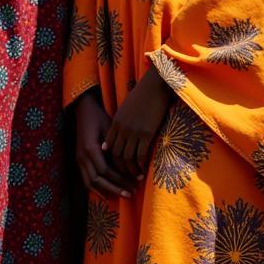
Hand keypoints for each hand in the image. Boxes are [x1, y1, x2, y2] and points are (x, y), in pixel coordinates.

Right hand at [74, 88, 132, 197]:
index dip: (119, 179)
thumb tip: (126, 162)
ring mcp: (79, 160)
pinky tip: (107, 193)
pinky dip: (96, 189)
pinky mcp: (79, 161)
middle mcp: (82, 157)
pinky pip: (86, 180)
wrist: (83, 110)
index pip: (105, 171)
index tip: (134, 184)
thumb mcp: (109, 126)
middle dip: (115, 188)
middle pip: (98, 180)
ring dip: (106, 191)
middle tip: (130, 194)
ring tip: (122, 195)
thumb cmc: (98, 117)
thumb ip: (114, 144)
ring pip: (90, 183)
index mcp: (90, 148)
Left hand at [103, 67, 174, 182]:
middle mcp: (122, 129)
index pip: (109, 147)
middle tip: (126, 178)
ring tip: (135, 178)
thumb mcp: (124, 109)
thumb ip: (116, 126)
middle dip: (120, 170)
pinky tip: (143, 170)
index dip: (111, 160)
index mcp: (116, 122)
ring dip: (130, 171)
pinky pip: (140, 154)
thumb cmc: (143, 95)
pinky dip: (140, 165)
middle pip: (116, 156)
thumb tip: (107, 144)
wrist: (156, 85)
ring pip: (127, 158)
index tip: (116, 168)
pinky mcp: (147, 133)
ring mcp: (134, 132)